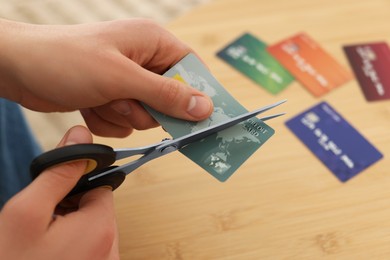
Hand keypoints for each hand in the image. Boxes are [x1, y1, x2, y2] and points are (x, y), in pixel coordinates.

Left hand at [0, 18, 212, 136]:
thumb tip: (205, 107)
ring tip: (100, 99)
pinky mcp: (111, 97)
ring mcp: (126, 80)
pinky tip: (89, 105)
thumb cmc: (67, 61)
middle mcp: (143, 60)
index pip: (191, 70)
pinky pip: (124, 121)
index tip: (199, 120)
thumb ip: (165, 94)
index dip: (197, 95)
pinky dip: (107, 120)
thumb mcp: (121, 78)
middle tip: (123, 100)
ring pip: (146, 115)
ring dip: (123, 115)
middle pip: (170, 99)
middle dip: (146, 108)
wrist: (18, 69)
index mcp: (153, 42)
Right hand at [0, 126, 118, 259]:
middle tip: (42, 224)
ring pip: (93, 228)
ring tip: (42, 243)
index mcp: (101, 227)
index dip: (77, 185)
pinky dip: (72, 245)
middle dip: (72, 207)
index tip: (53, 198)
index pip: (103, 185)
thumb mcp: (26, 212)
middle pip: (98, 207)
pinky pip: (91, 248)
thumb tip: (82, 136)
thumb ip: (58, 172)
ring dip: (70, 226)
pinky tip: (48, 254)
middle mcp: (112, 247)